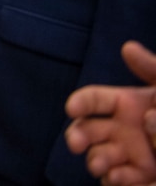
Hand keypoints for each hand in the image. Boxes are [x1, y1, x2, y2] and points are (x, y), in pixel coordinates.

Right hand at [66, 41, 155, 184]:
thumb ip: (152, 67)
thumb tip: (127, 47)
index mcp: (125, 105)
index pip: (93, 101)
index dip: (80, 102)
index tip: (72, 108)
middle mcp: (122, 130)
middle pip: (87, 130)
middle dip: (77, 136)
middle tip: (76, 143)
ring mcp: (130, 156)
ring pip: (99, 158)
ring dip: (96, 161)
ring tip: (100, 166)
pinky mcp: (139, 178)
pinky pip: (119, 180)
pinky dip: (117, 180)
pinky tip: (122, 177)